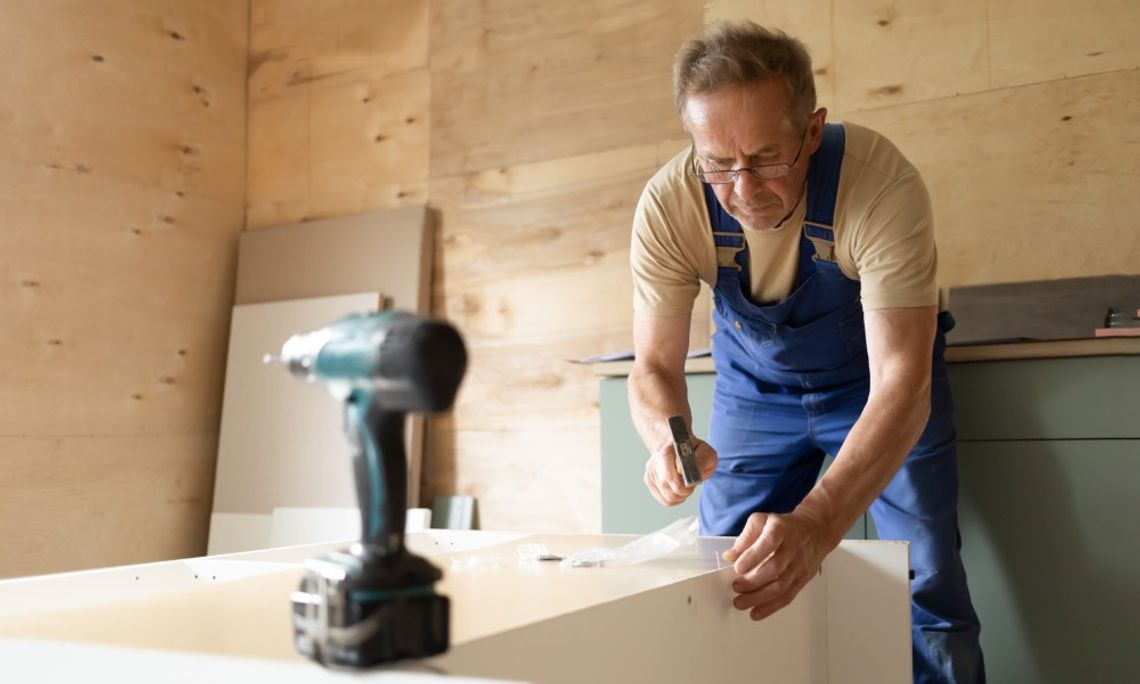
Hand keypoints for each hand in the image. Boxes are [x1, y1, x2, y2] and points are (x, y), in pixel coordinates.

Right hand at [643, 437, 716, 506]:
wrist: (679, 447)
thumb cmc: (695, 451)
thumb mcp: (706, 451)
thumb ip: (703, 460)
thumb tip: (695, 474)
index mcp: (667, 449)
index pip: (668, 475)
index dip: (682, 485)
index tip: (692, 483)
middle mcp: (655, 459)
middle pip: (666, 487)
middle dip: (683, 491)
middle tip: (691, 485)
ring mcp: (650, 470)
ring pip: (667, 496)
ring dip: (681, 496)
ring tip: (686, 486)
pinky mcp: (649, 480)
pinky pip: (665, 500)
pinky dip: (676, 500)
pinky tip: (680, 490)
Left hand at [721, 509, 836, 619]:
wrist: (815, 531)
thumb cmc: (785, 526)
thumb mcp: (762, 521)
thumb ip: (745, 537)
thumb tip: (729, 556)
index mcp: (781, 530)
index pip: (769, 543)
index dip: (753, 556)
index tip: (737, 568)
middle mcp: (792, 548)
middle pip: (774, 568)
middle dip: (752, 581)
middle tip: (736, 587)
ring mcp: (799, 566)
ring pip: (780, 586)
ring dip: (759, 598)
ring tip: (740, 602)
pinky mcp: (802, 580)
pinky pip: (787, 596)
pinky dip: (771, 607)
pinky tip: (756, 612)